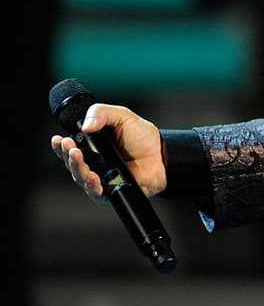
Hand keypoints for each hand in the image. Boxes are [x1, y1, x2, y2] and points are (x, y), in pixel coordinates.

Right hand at [50, 103, 165, 202]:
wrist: (162, 154)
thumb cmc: (143, 137)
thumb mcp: (122, 116)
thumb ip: (101, 113)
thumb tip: (84, 126)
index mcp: (92, 147)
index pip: (69, 148)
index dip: (61, 145)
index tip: (58, 139)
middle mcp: (93, 163)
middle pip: (70, 163)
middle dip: (66, 154)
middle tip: (68, 145)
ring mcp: (100, 178)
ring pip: (79, 177)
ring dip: (75, 167)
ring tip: (76, 155)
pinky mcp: (109, 191)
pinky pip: (95, 192)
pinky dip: (91, 185)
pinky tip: (92, 177)